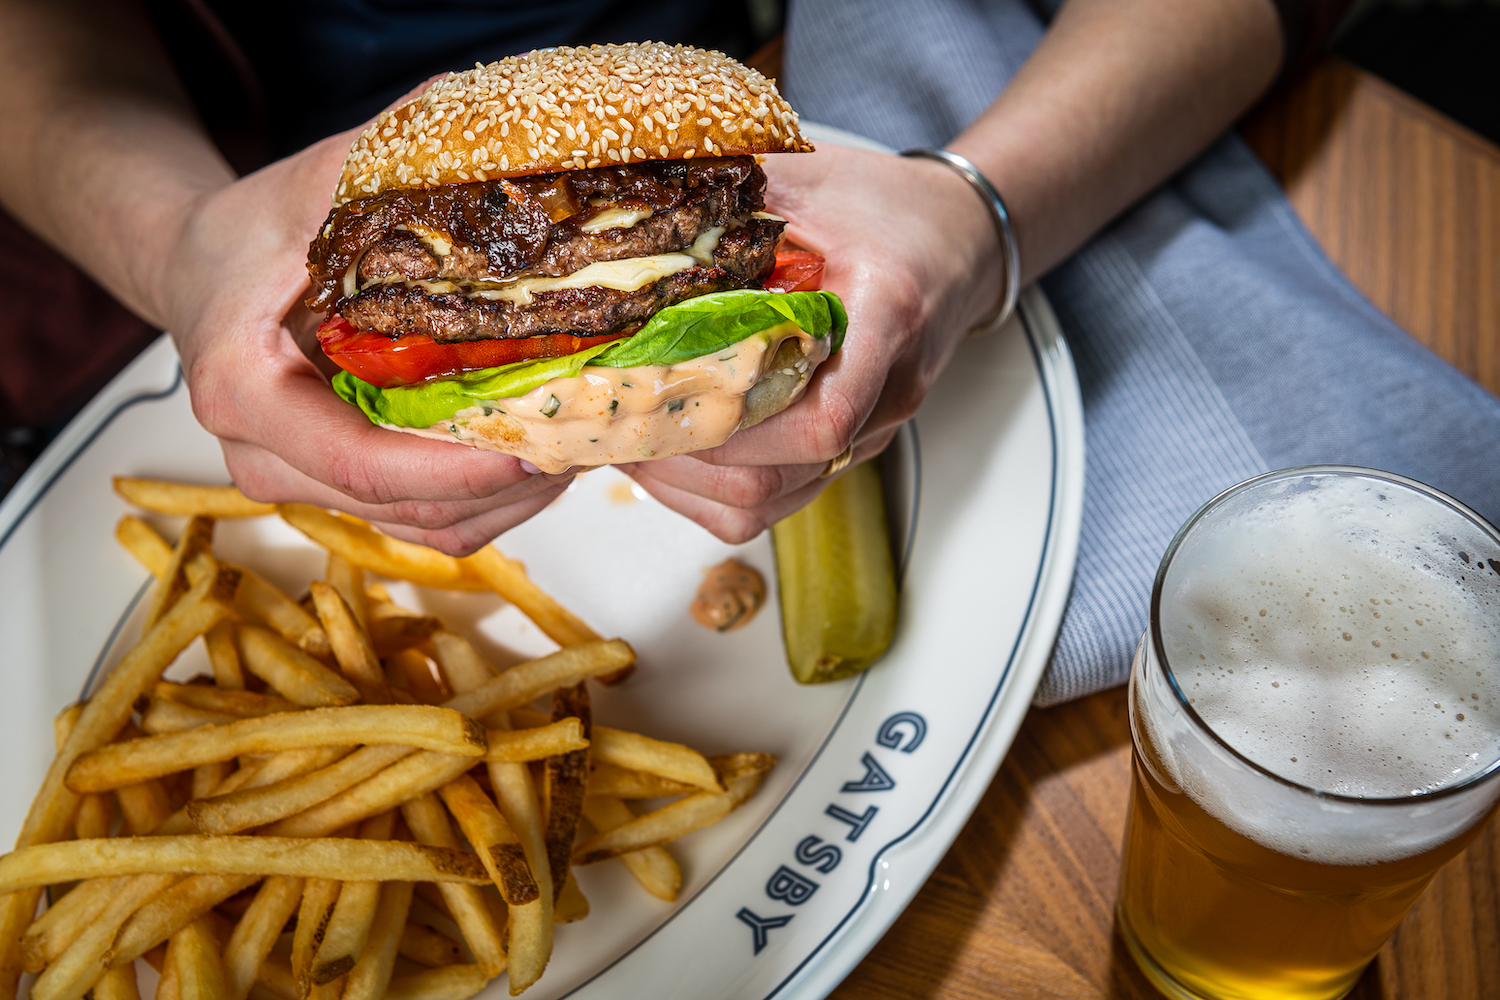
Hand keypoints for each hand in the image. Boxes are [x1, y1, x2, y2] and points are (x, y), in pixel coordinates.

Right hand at [163, 133, 571, 554]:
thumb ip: (392, 164)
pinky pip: (419, 519)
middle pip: (403, 506)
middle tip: (585, 439)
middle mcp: (263, 455)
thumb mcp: (314, 184)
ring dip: (505, 501)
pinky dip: (483, 500)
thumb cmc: (250, 230)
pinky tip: (536, 453)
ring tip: (576, 446)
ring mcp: (296, 480)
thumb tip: (493, 137)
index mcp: (245, 389)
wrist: (197, 268)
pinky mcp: (332, 488)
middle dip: (502, 486)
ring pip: (419, 526)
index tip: (538, 450)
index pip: (363, 463)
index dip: (458, 469)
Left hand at [619, 144, 1002, 541]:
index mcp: (886, 316)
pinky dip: (709, 490)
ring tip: (627, 440)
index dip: (734, 427)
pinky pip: (775, 502)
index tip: (659, 400)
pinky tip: (667, 452)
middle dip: (686, 459)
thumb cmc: (884, 209)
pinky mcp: (848, 448)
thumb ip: (732, 194)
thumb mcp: (810, 179)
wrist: (955, 240)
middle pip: (783, 473)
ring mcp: (871, 430)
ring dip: (688, 484)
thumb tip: (634, 202)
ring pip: (771, 502)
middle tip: (616, 423)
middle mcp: (887, 391)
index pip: (823, 417)